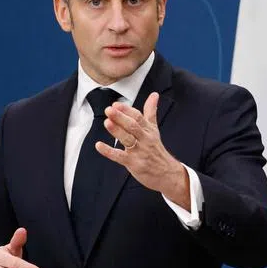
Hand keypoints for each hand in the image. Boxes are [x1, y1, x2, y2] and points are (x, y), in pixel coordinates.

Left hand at [96, 92, 189, 208]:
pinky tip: (99, 145)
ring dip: (117, 131)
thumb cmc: (157, 150)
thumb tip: (154, 94)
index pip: (138, 117)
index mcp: (148, 130)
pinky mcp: (134, 163)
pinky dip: (109, 151)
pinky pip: (120, 157)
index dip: (127, 110)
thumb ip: (151, 111)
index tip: (116, 104)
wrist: (167, 173)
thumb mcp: (154, 129)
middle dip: (121, 117)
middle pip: (133, 126)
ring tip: (107, 122)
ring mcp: (140, 152)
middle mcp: (145, 139)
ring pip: (128, 139)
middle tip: (109, 110)